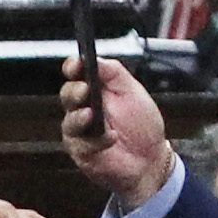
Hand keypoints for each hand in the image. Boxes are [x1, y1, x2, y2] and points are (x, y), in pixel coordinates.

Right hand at [59, 56, 175, 214]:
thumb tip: (96, 59)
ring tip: (90, 114)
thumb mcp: (132, 92)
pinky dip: (97, 141)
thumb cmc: (142, 124)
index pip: (76, 73)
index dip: (73, 67)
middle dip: (74, 91)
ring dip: (79, 118)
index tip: (77, 65)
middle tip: (84, 90)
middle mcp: (82, 108)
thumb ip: (114, 73)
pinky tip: (111, 138)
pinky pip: (81, 145)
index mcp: (94, 89)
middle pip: (67, 95)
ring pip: (69, 121)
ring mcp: (80, 131)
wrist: (151, 158)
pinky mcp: (82, 152)